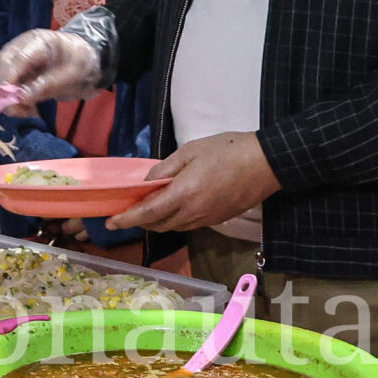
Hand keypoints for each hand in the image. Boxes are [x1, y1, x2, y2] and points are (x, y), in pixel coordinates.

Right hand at [0, 28, 102, 106]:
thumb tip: (21, 97)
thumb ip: (47, 84)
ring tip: (26, 112)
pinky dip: (15, 102)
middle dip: (3, 88)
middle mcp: (22, 49)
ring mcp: (19, 63)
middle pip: (2, 65)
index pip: (17, 56)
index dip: (7, 74)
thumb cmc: (80, 62)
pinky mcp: (19, 77)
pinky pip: (10, 89)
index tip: (5, 93)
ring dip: (9, 98)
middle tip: (14, 108)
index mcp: (37, 41)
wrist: (87, 63)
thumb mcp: (71, 73)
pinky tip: (28, 111)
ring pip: (2, 79)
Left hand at [108, 132, 280, 232]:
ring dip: (157, 221)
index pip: (148, 213)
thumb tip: (148, 183)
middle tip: (129, 208)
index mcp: (184, 194)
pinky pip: (188, 224)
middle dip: (140, 220)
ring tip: (149, 205)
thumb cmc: (228, 150)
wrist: (267, 163)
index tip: (110, 222)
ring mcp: (207, 219)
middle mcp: (193, 212)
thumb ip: (165, 168)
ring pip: (173, 227)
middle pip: (158, 225)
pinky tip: (173, 205)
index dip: (127, 219)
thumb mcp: (191, 151)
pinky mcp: (218, 220)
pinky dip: (174, 219)